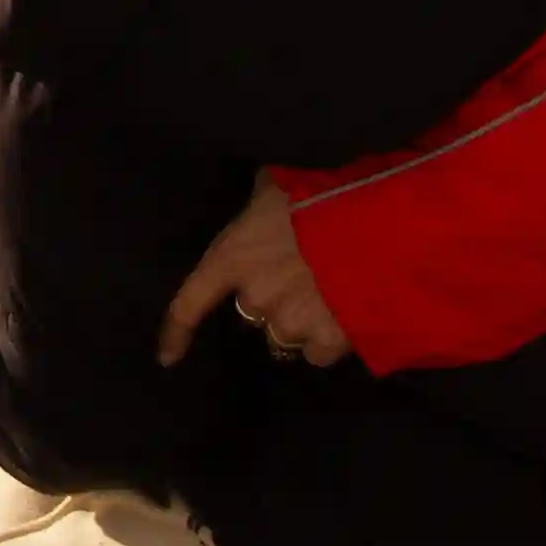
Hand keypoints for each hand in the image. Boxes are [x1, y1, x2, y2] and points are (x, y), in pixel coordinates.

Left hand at [159, 177, 351, 366]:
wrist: (378, 227)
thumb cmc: (320, 198)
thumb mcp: (279, 187)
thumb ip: (261, 201)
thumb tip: (262, 193)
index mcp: (232, 259)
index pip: (190, 303)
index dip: (177, 332)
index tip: (167, 358)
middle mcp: (254, 298)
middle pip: (252, 312)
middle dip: (272, 299)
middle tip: (301, 276)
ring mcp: (290, 324)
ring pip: (284, 335)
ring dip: (300, 320)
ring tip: (329, 292)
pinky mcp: (327, 342)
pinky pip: (316, 353)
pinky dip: (326, 340)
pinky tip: (343, 314)